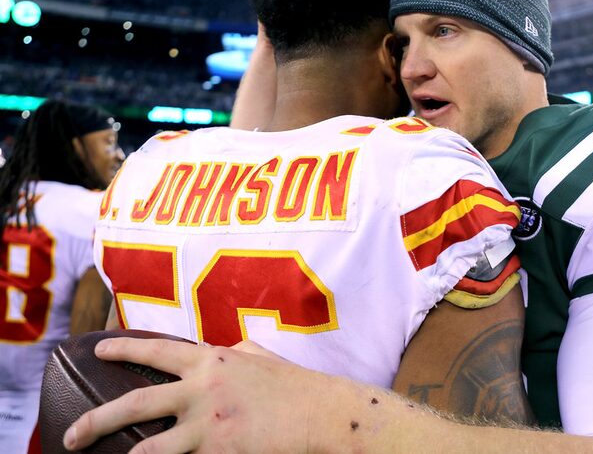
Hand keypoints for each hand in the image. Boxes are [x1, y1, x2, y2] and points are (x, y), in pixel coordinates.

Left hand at [63, 338, 329, 452]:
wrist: (321, 413)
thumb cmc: (295, 385)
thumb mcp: (261, 358)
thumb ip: (235, 353)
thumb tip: (222, 351)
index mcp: (211, 361)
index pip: (157, 350)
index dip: (124, 349)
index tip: (98, 351)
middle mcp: (202, 390)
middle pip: (135, 403)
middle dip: (97, 420)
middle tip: (71, 436)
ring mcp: (208, 424)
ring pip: (149, 447)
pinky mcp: (219, 452)